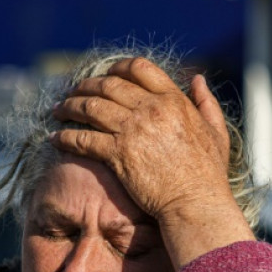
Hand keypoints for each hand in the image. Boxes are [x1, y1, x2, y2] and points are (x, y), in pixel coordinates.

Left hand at [50, 58, 253, 267]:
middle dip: (86, 86)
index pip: (139, 68)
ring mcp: (133, 130)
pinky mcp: (118, 154)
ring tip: (58, 110)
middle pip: (108, 85)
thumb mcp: (216, 132)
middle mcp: (151, 109)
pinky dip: (65, 136)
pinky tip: (55, 138)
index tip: (105, 74)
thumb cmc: (209, 174)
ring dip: (69, 106)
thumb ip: (207, 103)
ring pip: (91, 107)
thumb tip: (198, 79)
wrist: (196, 204)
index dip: (117, 68)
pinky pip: (83, 138)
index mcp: (173, 100)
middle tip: (73, 92)